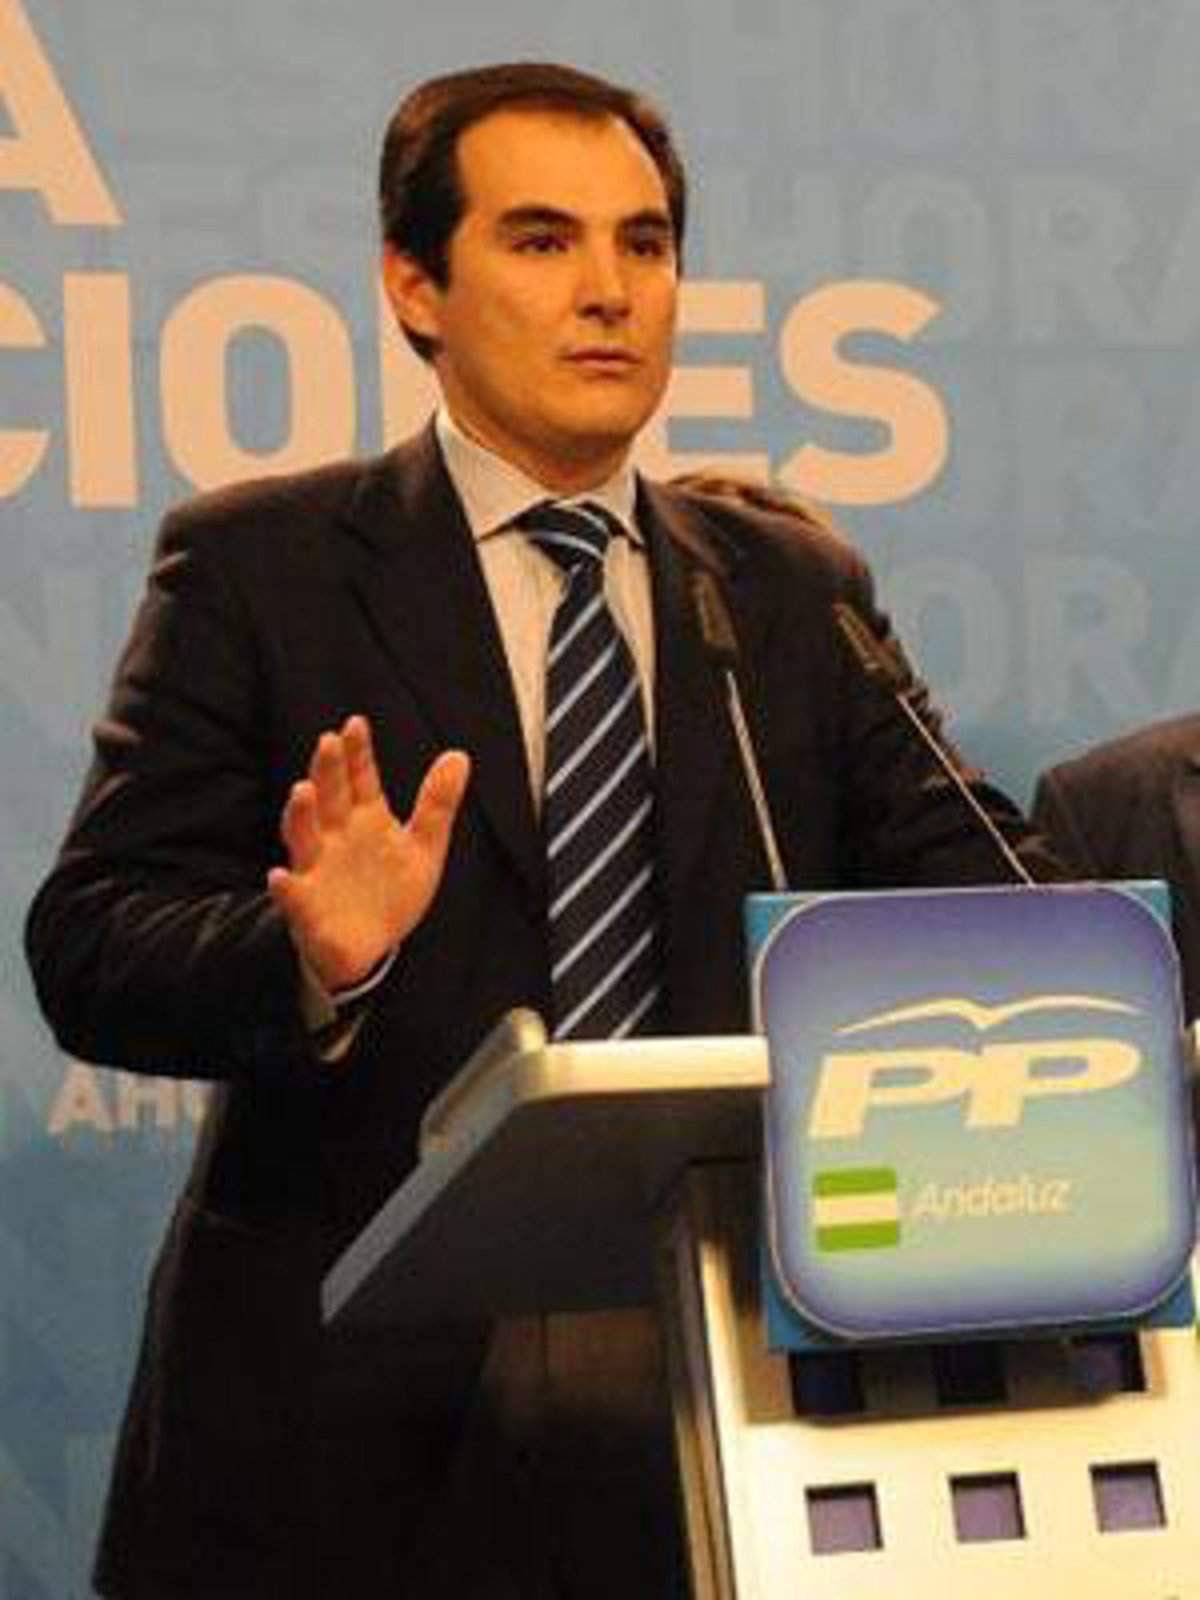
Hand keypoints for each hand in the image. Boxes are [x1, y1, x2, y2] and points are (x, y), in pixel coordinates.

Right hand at [267, 715, 469, 992]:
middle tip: (329, 742)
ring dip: (300, 816)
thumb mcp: (422, 846)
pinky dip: (284, 887)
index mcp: (364, 819)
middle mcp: (335, 837)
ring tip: (302, 792)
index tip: (356, 724)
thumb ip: (437, 803)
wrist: (371, 945)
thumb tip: (459, 755)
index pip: (359, 778)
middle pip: (329, 798)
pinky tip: (279, 877)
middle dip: (327, 770)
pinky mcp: (306, 906)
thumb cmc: (391, 891)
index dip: (358, 752)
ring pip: (303, 837)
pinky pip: (291, 895)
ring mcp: (317, 869)